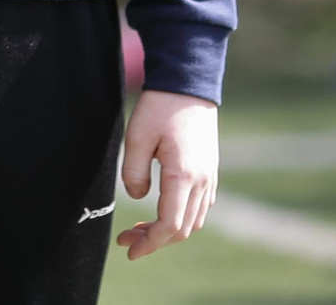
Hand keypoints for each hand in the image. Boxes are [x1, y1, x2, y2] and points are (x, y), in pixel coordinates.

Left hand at [117, 89, 217, 259]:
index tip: (128, 249)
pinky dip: (181, 217)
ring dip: (167, 230)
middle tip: (126, 238)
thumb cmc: (160, 108)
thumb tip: (139, 198)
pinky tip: (160, 210)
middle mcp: (202, 182)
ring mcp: (210, 178)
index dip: (149, 243)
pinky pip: (200, 206)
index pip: (170, 226)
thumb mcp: (136, 138)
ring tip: (139, 227)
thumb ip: (134, 173)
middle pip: (182, 229)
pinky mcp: (210, 171)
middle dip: (153, 239)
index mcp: (183, 176)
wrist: (188, 85)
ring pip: (193, 220)